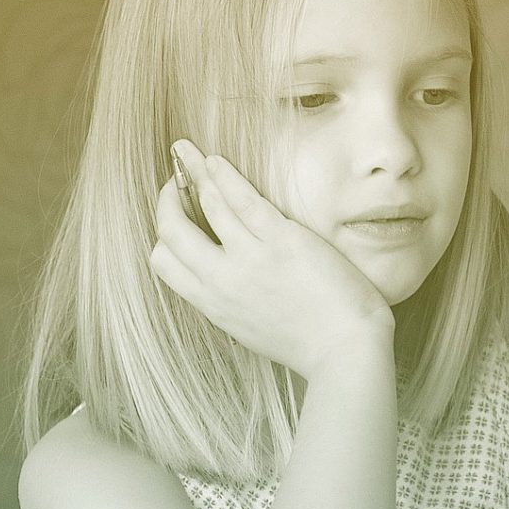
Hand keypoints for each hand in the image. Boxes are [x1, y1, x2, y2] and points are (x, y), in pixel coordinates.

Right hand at [154, 140, 391, 379]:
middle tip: (175, 181)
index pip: (163, 262)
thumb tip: (217, 277)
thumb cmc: (306, 345)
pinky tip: (216, 161)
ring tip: (189, 156)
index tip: (173, 217)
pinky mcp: (281, 241)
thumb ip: (228, 300)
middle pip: (172, 231)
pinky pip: (242, 200)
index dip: (164, 234)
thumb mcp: (249, 328)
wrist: (344, 352)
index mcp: (213, 304)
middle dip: (167, 199)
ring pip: (207, 206)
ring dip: (193, 174)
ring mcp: (250, 258)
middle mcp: (222, 281)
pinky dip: (224, 176)